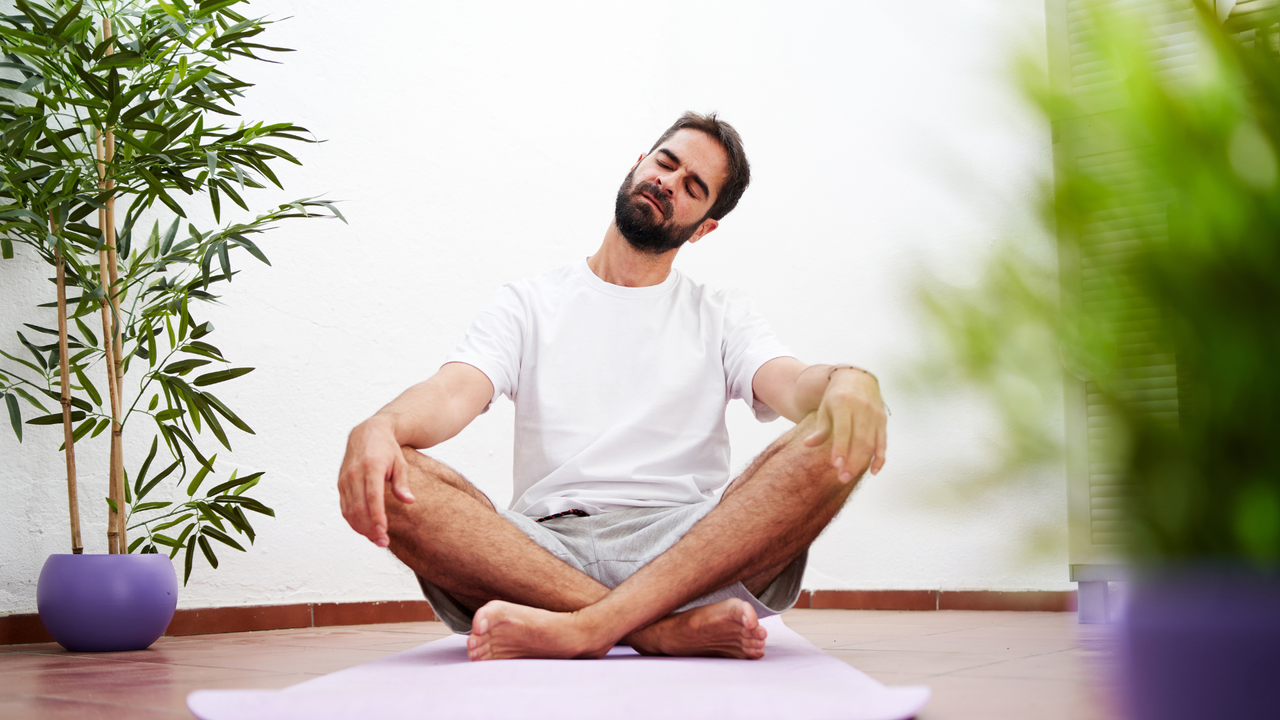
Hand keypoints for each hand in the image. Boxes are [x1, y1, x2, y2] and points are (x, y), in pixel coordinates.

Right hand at [337, 415, 415, 546]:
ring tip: (376, 539)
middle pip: (359, 508)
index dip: (377, 517)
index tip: (384, 532)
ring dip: (361, 528)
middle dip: (370, 528)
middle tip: (383, 542)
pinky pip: (344, 507)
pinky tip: (365, 529)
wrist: (367, 432)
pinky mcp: (340, 484)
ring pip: (349, 511)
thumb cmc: (388, 449)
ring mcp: (345, 479)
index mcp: (371, 467)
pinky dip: (353, 521)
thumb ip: (402, 483)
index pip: (372, 498)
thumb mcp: (400, 463)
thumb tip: (409, 501)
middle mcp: (354, 474)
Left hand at [803, 368, 886, 481]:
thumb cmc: (836, 398)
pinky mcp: (883, 420)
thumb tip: (808, 444)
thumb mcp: (825, 409)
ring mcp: (875, 414)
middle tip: (842, 478)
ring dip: (862, 462)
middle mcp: (862, 408)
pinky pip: (883, 442)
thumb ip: (820, 428)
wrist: (857, 378)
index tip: (835, 465)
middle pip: (859, 439)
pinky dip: (880, 458)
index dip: (841, 448)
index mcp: (844, 403)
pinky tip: (873, 472)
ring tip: (849, 476)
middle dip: (852, 460)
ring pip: (871, 443)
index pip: (843, 429)